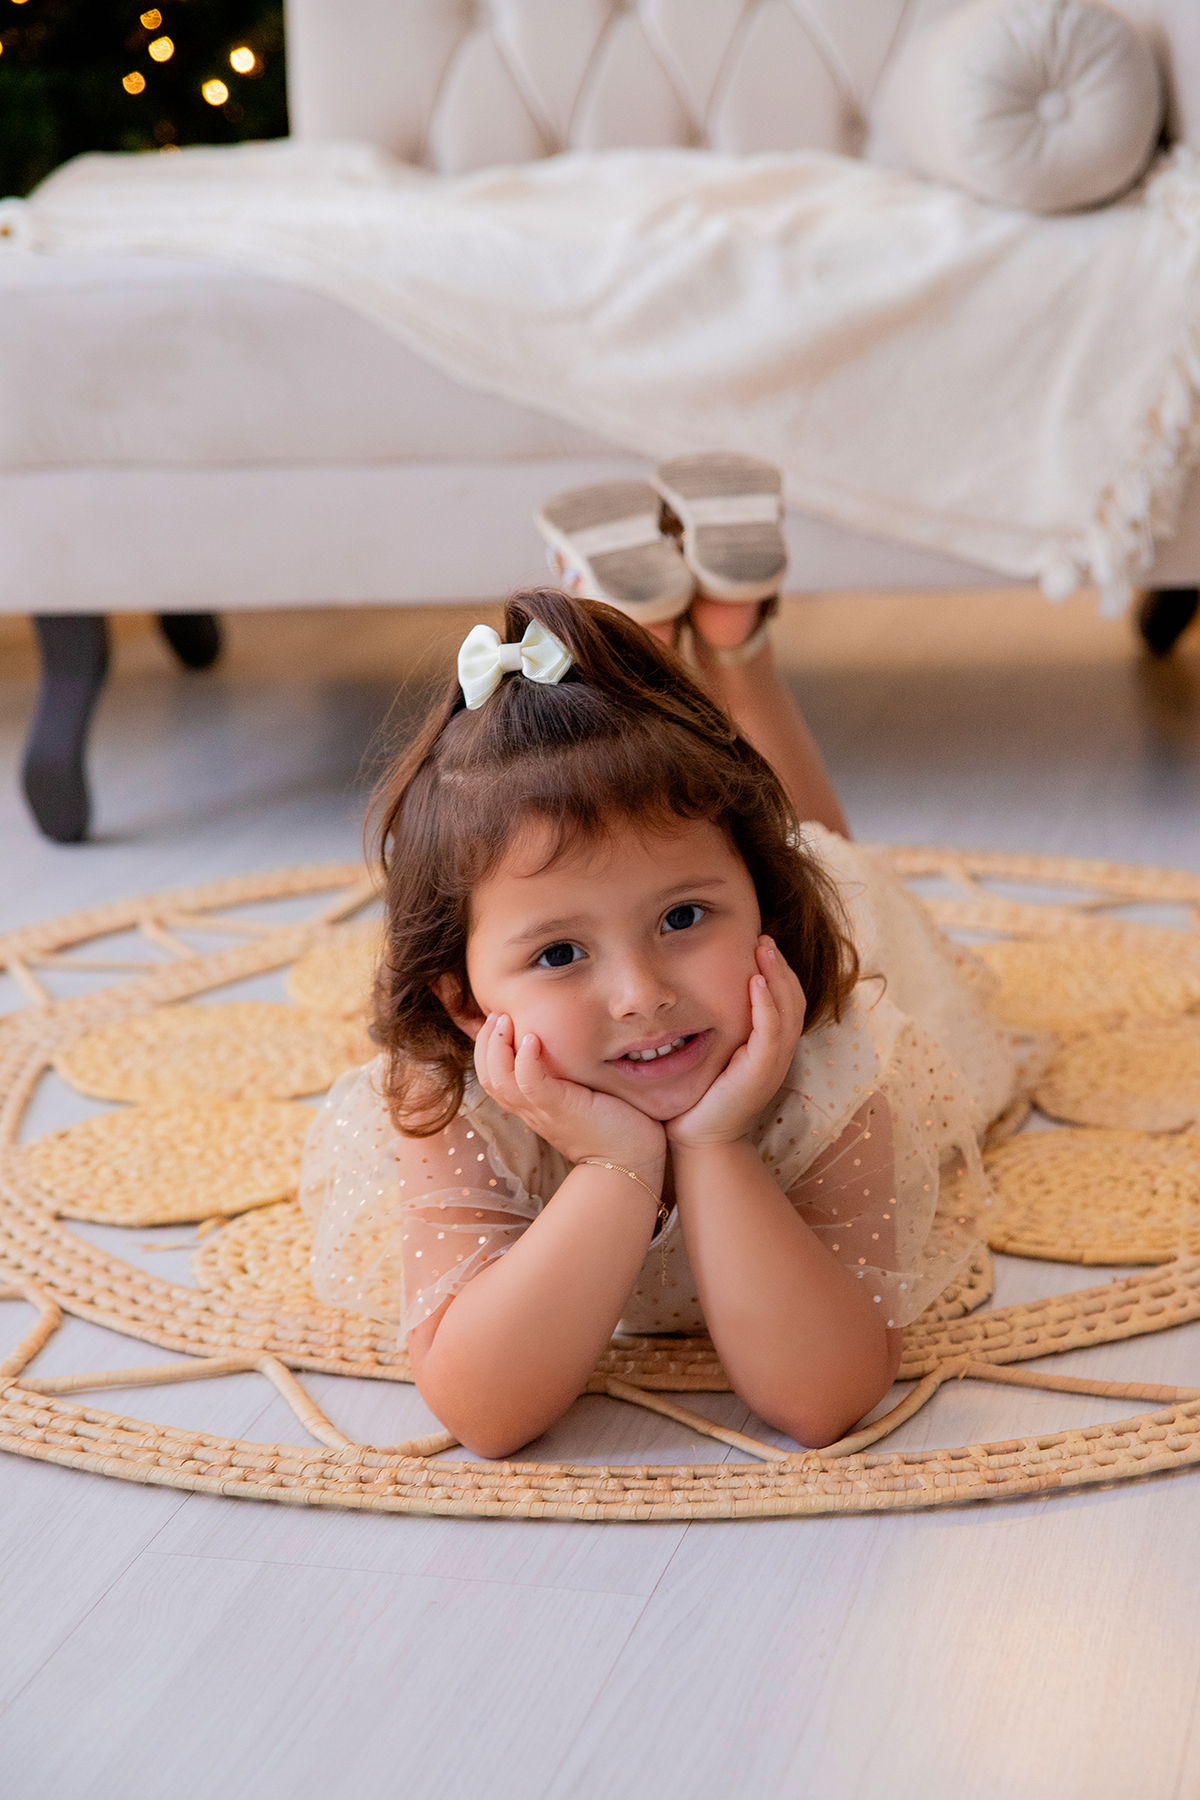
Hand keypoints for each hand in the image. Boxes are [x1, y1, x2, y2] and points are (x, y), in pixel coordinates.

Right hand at [474, 1013, 666, 1175]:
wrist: (630, 1163)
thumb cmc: (616, 1128)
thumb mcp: (587, 1096)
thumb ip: (574, 1077)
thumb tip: (581, 1046)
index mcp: (535, 1106)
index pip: (495, 1077)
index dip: (489, 1049)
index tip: (499, 1022)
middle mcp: (531, 1110)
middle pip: (489, 1077)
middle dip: (486, 1043)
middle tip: (496, 1016)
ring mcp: (542, 1111)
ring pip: (499, 1080)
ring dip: (497, 1046)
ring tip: (506, 1020)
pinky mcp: (559, 1109)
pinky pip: (530, 1083)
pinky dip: (526, 1060)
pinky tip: (533, 1038)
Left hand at [666, 938, 805, 1149]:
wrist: (700, 1139)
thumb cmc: (700, 1096)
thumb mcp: (714, 1054)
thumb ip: (720, 1028)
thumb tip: (701, 994)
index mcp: (771, 1048)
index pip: (787, 1002)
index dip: (779, 972)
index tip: (761, 944)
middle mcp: (779, 1054)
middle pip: (794, 1000)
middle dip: (781, 965)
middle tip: (764, 937)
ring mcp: (774, 1064)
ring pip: (788, 1011)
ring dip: (777, 976)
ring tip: (763, 948)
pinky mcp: (761, 1072)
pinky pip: (771, 1031)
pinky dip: (767, 1005)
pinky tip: (756, 982)